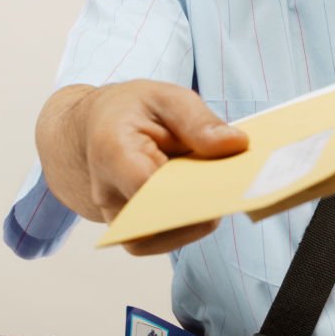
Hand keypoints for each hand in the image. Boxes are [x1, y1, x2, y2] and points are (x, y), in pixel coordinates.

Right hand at [35, 80, 247, 254]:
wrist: (96, 127)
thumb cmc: (133, 110)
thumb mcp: (166, 97)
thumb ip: (198, 120)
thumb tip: (237, 145)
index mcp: (112, 151)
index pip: (146, 183)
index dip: (187, 190)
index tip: (224, 184)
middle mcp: (108, 192)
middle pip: (156, 217)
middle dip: (200, 209)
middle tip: (238, 194)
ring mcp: (118, 217)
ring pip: (161, 236)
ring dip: (199, 221)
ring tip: (229, 197)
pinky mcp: (133, 230)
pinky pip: (163, 238)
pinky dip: (192, 225)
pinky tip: (214, 205)